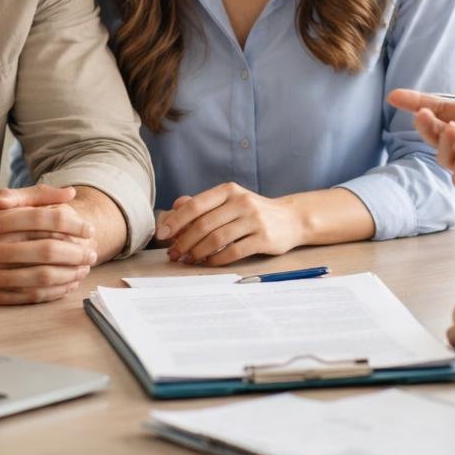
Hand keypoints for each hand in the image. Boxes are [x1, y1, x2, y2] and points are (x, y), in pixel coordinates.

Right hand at [0, 184, 96, 305]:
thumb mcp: (2, 205)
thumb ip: (37, 196)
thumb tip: (69, 192)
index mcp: (7, 218)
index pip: (50, 219)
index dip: (74, 225)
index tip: (88, 230)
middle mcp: (1, 242)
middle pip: (50, 248)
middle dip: (76, 252)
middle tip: (91, 253)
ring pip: (41, 274)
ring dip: (67, 274)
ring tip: (80, 272)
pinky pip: (26, 295)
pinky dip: (48, 293)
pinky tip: (61, 288)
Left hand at [158, 182, 304, 266]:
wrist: (291, 219)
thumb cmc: (253, 211)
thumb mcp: (230, 201)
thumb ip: (203, 204)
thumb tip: (175, 208)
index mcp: (229, 191)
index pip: (196, 205)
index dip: (176, 221)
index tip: (162, 235)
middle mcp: (241, 202)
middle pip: (203, 224)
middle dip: (184, 242)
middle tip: (173, 254)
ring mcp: (254, 220)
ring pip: (216, 239)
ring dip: (198, 253)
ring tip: (188, 260)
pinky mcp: (264, 238)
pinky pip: (233, 252)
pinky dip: (216, 260)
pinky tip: (208, 263)